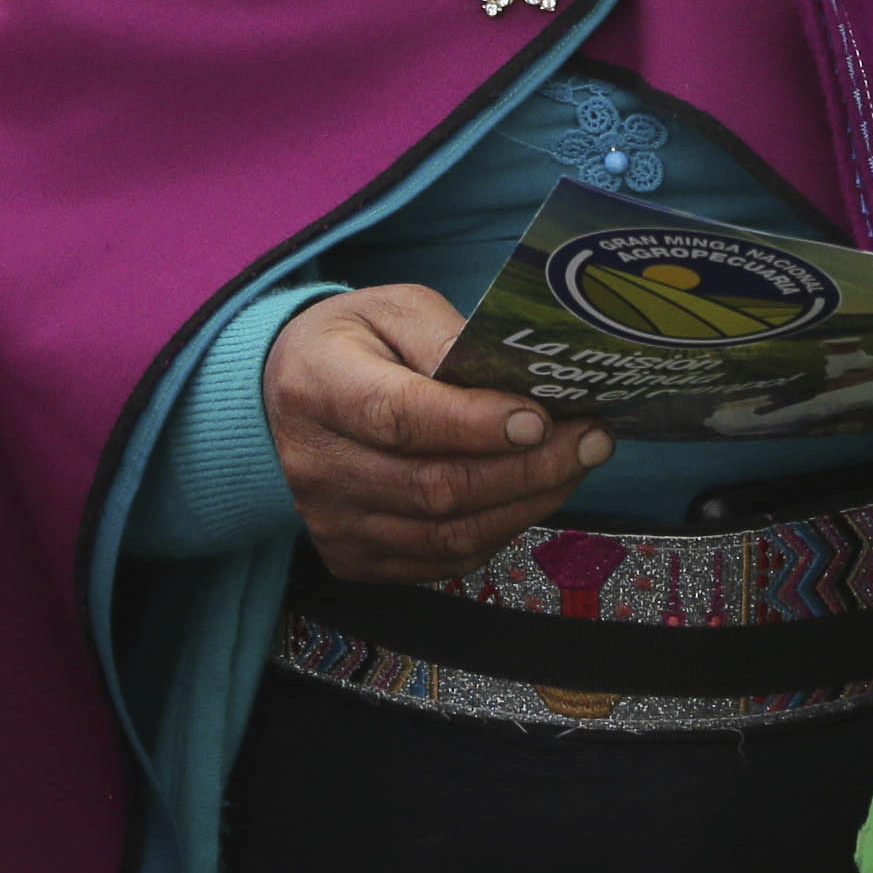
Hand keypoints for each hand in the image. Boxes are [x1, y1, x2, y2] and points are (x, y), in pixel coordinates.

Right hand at [264, 286, 604, 583]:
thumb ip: (446, 341)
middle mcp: (316, 465)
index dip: (476, 425)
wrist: (281, 399)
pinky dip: (497, 532)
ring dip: (526, 504)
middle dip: (529, 469)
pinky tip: (529, 495)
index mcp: (318, 387)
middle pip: (435, 487)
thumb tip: (513, 385)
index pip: (399, 418)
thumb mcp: (393, 310)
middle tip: (591, 440)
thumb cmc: (352, 345)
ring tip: (574, 466)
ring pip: (446, 536)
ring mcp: (332, 522)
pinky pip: (440, 561)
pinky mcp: (352, 558)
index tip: (541, 418)